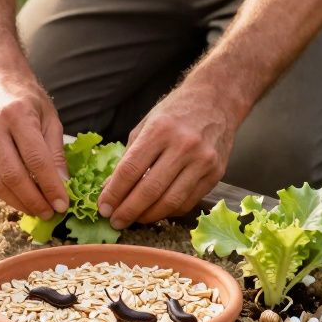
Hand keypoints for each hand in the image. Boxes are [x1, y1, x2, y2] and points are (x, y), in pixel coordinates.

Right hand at [0, 72, 69, 218]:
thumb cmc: (27, 100)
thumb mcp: (50, 119)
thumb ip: (55, 152)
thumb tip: (63, 185)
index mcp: (17, 115)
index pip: (36, 160)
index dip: (50, 186)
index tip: (63, 204)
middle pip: (13, 175)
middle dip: (34, 200)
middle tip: (49, 213)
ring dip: (18, 202)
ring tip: (36, 210)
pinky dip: (2, 195)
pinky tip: (18, 199)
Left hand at [99, 81, 238, 228]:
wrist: (217, 100)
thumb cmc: (176, 111)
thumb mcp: (146, 125)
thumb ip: (129, 158)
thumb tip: (110, 189)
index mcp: (160, 130)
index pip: (131, 169)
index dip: (114, 193)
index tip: (104, 208)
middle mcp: (184, 146)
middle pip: (150, 190)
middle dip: (128, 211)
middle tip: (116, 221)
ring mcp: (203, 161)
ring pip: (171, 202)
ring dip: (148, 216)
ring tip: (134, 219)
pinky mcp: (216, 174)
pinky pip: (188, 202)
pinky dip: (169, 211)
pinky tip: (156, 210)